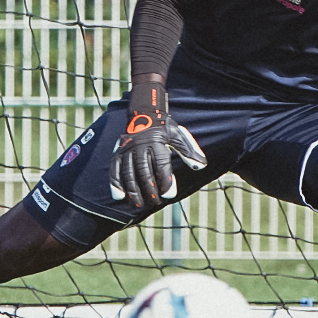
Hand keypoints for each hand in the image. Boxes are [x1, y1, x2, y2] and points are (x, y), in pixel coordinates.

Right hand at [109, 81, 206, 208]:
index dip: (165, 181)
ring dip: (133, 190)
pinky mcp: (118, 153)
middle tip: (155, 203)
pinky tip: (119, 197)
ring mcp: (127, 149)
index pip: (161, 164)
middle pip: (143, 171)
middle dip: (149, 189)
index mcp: (156, 141)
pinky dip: (116, 183)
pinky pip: (115, 169)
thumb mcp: (179, 135)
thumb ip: (189, 151)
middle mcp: (140, 146)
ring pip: (129, 173)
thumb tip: (202, 165)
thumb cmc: (164, 128)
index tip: (169, 195)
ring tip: (139, 205)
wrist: (144, 113)